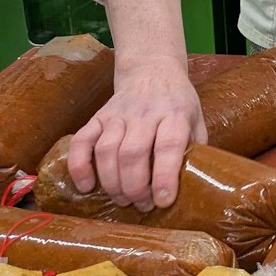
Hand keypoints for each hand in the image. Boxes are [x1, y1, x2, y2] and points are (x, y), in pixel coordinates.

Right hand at [64, 55, 204, 211]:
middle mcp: (144, 114)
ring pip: (107, 151)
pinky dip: (79, 166)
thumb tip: (196, 186)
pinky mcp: (98, 117)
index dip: (163, 176)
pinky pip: (81, 141)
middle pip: (133, 153)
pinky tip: (86, 186)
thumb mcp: (196, 119)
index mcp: (174, 114)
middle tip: (142, 205)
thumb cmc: (177, 103)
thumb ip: (196, 149)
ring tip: (123, 200)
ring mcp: (118, 114)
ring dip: (112, 182)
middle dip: (135, 187)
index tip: (162, 200)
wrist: (152, 70)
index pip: (168, 146)